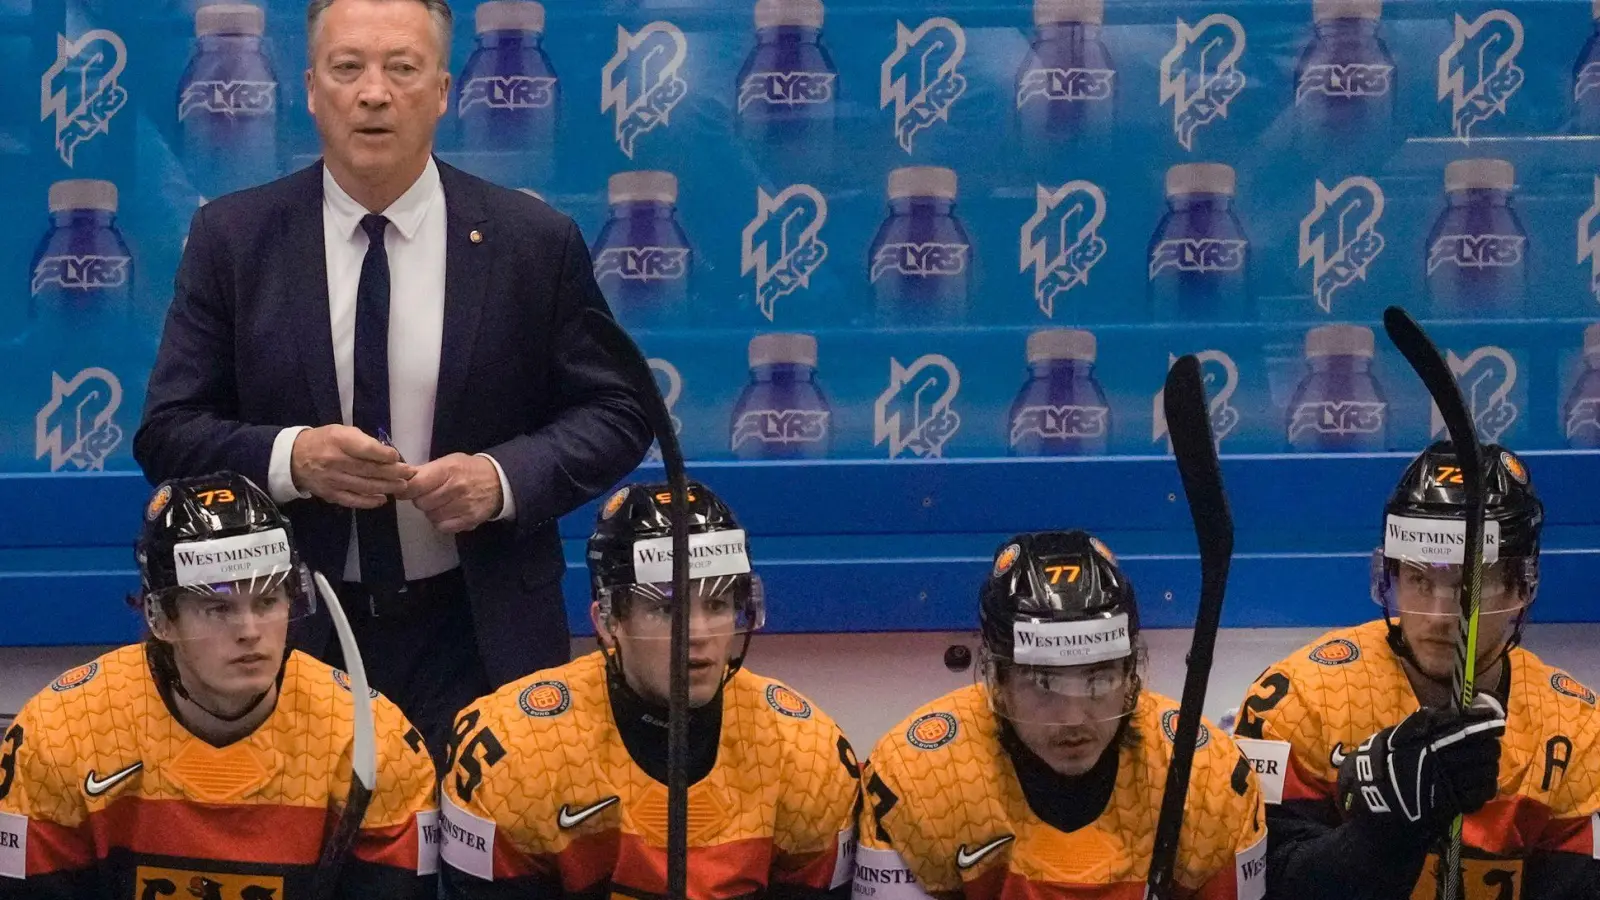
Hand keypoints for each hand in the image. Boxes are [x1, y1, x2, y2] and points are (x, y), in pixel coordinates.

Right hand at [290, 425, 413, 508]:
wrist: (294, 457)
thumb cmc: (325, 441)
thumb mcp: (342, 432)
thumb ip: (363, 442)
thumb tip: (388, 455)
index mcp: (339, 441)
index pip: (366, 449)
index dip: (384, 455)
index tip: (398, 457)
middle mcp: (335, 461)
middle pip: (369, 470)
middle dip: (394, 473)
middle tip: (410, 474)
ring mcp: (332, 480)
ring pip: (365, 486)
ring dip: (387, 487)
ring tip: (402, 486)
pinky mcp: (330, 494)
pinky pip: (353, 500)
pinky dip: (369, 501)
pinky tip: (382, 499)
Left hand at [398, 453, 503, 533]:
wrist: (498, 481)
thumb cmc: (468, 469)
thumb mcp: (448, 462)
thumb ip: (425, 470)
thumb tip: (401, 477)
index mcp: (448, 470)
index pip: (416, 484)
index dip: (405, 489)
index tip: (403, 489)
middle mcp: (456, 488)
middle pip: (421, 502)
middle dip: (420, 499)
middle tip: (429, 494)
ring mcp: (463, 506)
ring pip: (430, 516)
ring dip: (431, 511)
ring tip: (441, 502)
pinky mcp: (469, 520)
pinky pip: (442, 527)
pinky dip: (441, 522)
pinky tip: (448, 513)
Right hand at [1338, 694, 1504, 843]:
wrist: (1376, 797)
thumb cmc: (1386, 762)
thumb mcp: (1398, 735)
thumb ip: (1424, 724)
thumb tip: (1451, 713)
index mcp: (1430, 743)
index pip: (1466, 730)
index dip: (1484, 725)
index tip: (1495, 722)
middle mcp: (1443, 762)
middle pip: (1483, 751)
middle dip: (1491, 746)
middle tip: (1489, 744)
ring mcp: (1449, 784)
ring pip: (1486, 773)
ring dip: (1490, 767)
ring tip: (1486, 764)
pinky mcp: (1452, 804)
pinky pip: (1480, 795)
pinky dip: (1486, 787)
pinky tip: (1482, 784)